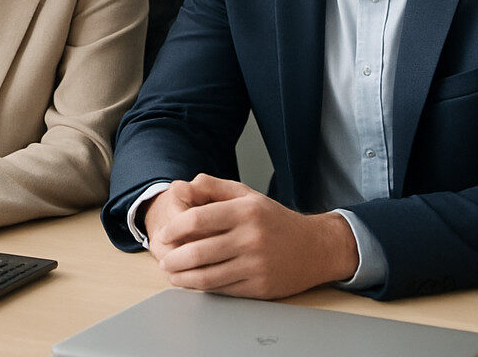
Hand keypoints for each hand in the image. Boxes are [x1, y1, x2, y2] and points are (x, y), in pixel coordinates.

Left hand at [151, 173, 358, 298]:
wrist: (314, 247)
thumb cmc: (274, 219)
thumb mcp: (246, 195)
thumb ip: (213, 188)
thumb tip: (183, 187)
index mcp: (245, 211)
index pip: (198, 219)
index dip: (174, 228)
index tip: (164, 234)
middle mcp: (251, 238)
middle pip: (198, 252)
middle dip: (173, 258)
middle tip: (163, 258)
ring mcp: (256, 265)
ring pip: (208, 276)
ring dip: (183, 278)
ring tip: (172, 274)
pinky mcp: (259, 288)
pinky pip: (223, 290)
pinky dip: (203, 288)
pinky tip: (192, 283)